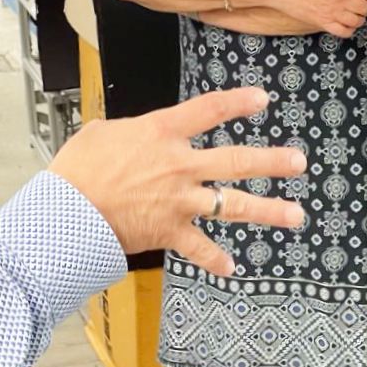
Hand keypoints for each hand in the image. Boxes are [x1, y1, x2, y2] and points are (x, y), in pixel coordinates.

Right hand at [49, 87, 305, 276]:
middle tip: (299, 161)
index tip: (262, 99)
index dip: (238, 102)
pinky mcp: (170, 231)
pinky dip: (215, 260)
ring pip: (233, 205)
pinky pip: (200, 248)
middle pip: (236, 161)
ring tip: (296, 215)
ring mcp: (179, 201)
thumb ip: (124, 131)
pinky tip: (231, 268)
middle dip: (272, 161)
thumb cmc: (77, 170)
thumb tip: (125, 133)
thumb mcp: (100, 133)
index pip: (208, 110)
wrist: (67, 213)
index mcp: (161, 132)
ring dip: (268, 211)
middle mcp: (180, 165)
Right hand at [279, 0, 366, 37]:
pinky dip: (348, 30)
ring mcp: (334, 12)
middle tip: (360, 4)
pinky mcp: (324, 23)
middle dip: (366, 6)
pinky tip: (346, 24)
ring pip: (357, 21)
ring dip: (358, 19)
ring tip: (354, 15)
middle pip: (366, 8)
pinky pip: (344, 32)